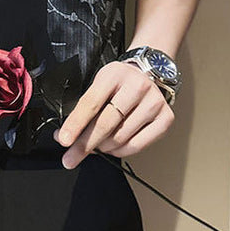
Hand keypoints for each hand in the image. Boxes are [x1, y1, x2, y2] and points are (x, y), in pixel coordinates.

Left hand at [53, 60, 174, 167]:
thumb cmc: (119, 82)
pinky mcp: (165, 118)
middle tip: (70, 157)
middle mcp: (137, 86)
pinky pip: (137, 145)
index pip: (91, 103)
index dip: (75, 124)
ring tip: (95, 145)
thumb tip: (65, 136)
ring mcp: (154, 102)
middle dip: (85, 144)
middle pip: (106, 123)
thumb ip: (84, 108)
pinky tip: (111, 148)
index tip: (63, 140)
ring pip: (120, 137)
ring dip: (102, 147)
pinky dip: (120, 151)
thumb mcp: (99, 84)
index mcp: (114, 74)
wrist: (149, 73)